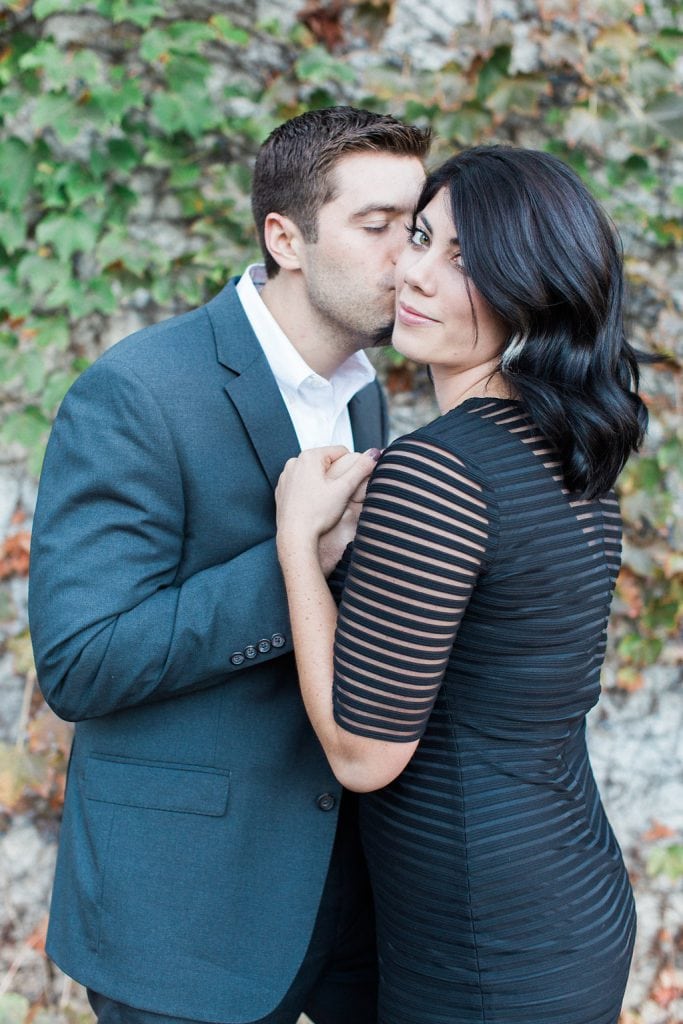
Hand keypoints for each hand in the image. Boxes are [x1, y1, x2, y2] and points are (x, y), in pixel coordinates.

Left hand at [276, 446, 376, 564]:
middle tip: (338, 495)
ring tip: (326, 502)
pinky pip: (301, 484)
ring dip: (323, 483)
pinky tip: (314, 505)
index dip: (350, 467)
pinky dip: (310, 491)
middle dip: (336, 475)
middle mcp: (294, 462)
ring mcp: (286, 476)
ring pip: (314, 474)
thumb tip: (374, 453)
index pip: (341, 452)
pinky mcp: (282, 490)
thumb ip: (361, 468)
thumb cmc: (317, 514)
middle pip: (326, 462)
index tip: (349, 484)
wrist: (295, 536)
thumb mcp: (344, 489)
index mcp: (309, 457)